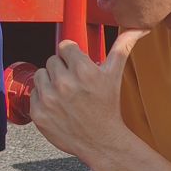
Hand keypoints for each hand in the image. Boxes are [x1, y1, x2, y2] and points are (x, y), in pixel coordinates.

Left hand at [29, 31, 145, 170]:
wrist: (101, 141)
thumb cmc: (108, 107)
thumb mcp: (115, 75)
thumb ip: (122, 47)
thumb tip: (138, 28)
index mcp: (82, 70)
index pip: (65, 47)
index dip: (72, 56)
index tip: (77, 67)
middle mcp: (64, 83)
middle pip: (52, 60)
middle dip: (62, 70)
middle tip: (74, 84)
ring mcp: (49, 99)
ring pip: (40, 75)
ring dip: (49, 82)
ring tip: (64, 94)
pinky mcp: (38, 113)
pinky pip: (33, 93)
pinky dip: (42, 99)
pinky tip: (57, 106)